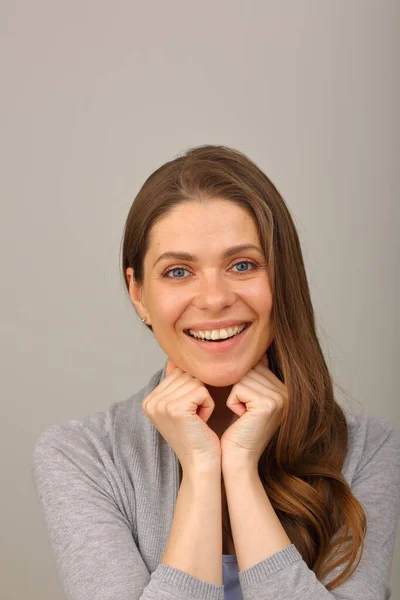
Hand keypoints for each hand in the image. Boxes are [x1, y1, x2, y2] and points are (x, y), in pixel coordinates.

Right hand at [141, 359, 220, 473]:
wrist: (201, 463)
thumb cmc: (196, 436)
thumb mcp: (180, 407)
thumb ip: (175, 383)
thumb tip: (173, 359)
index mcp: (149, 400)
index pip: (178, 373)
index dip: (191, 389)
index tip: (189, 413)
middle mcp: (151, 402)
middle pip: (186, 375)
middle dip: (198, 393)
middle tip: (195, 417)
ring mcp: (162, 405)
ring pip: (195, 382)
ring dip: (204, 399)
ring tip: (197, 419)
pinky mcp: (177, 408)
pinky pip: (202, 391)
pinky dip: (209, 405)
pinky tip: (202, 421)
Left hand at [220, 354, 286, 468]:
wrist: (238, 458)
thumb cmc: (239, 429)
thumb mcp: (250, 399)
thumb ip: (255, 376)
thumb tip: (253, 351)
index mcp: (286, 389)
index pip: (256, 366)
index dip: (242, 383)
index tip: (246, 406)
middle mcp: (287, 393)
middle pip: (249, 370)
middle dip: (238, 389)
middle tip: (244, 413)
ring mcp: (280, 398)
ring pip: (242, 378)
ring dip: (234, 396)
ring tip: (243, 416)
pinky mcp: (268, 404)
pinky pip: (238, 388)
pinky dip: (232, 402)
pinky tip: (241, 418)